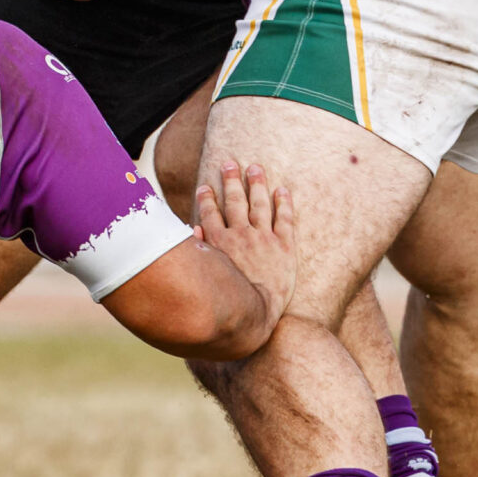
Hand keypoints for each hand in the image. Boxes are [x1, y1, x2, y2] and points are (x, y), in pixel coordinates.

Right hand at [194, 159, 296, 335]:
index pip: (211, 214)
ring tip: (255, 167)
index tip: (205, 186)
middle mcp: (241, 235)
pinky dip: (284, 203)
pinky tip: (282, 189)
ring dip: (256, 184)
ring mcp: (264, 238)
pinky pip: (285, 219)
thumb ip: (200, 251)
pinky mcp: (285, 246)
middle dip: (231, 181)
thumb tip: (192, 231)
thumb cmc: (231, 299)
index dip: (207, 198)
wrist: (258, 313)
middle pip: (235, 202)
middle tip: (230, 163)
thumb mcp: (209, 275)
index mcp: (221, 243)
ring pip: (259, 204)